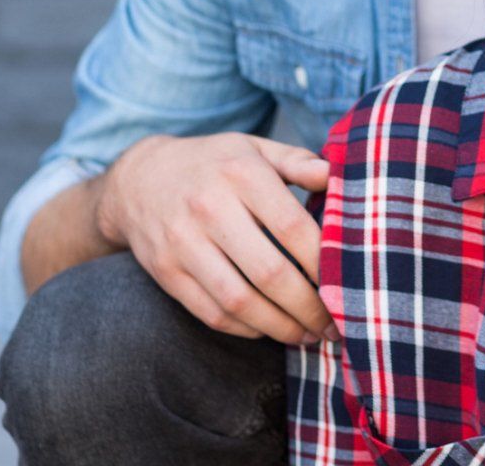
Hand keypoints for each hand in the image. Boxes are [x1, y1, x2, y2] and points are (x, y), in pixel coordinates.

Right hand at [93, 132, 332, 342]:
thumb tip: (338, 176)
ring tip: (307, 336)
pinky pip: (210, 312)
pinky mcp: (165, 272)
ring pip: (239, 300)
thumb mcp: (253, 148)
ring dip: (279, 327)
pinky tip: (269, 329)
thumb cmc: (213, 163)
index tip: (347, 283)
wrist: (138, 179)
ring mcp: (183, 243)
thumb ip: (298, 161)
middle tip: (333, 325)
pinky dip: (245, 328)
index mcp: (242, 173)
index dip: (323, 263)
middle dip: (308, 306)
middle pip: (270, 272)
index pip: (294, 227)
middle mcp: (210, 208)